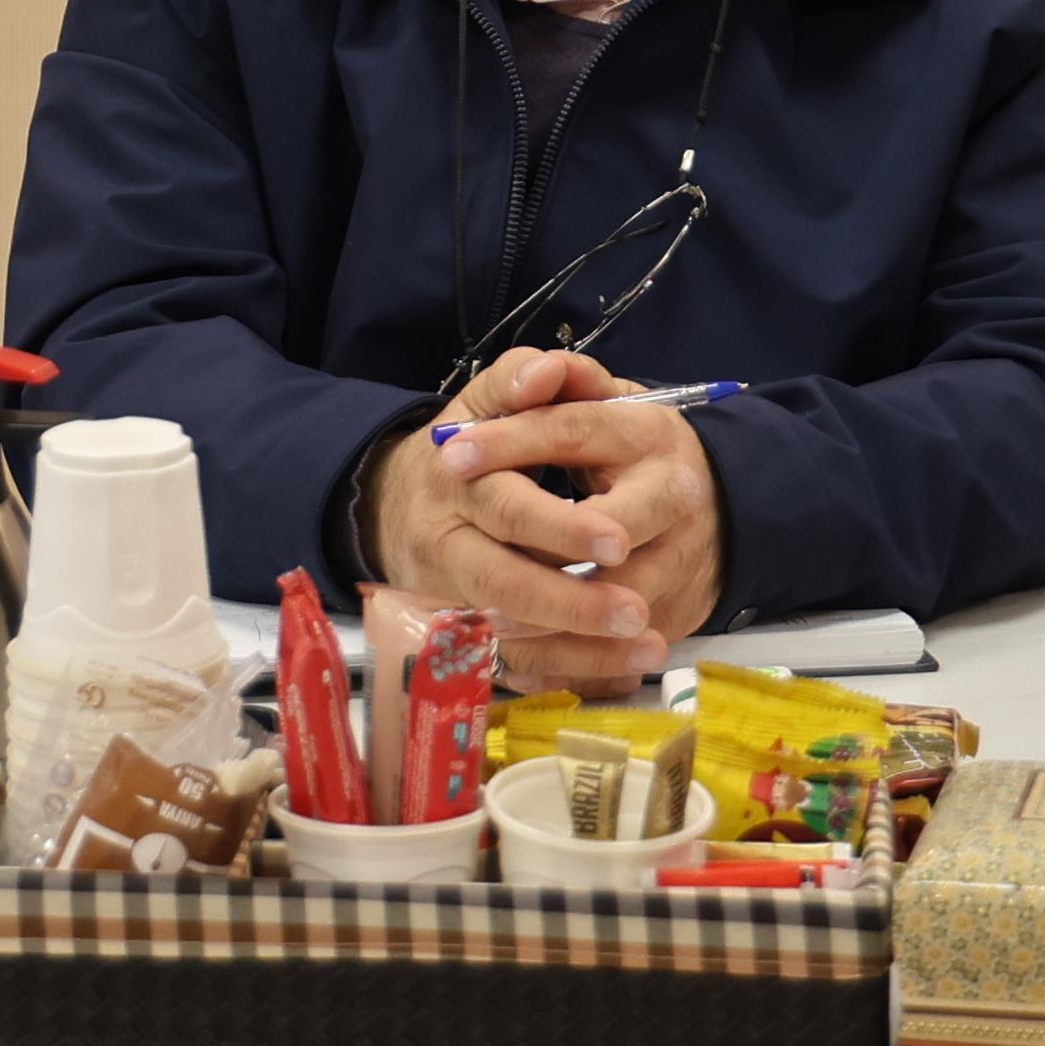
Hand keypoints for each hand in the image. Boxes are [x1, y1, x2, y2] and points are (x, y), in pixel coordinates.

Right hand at [367, 346, 726, 690]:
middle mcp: (447, 548)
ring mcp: (450, 600)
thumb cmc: (461, 450)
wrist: (397, 506)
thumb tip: (549, 370)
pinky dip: (564, 675)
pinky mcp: (462, 638)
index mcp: (453, 486)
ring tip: (647, 646)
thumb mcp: (480, 402)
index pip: (504, 508)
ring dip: (580, 651)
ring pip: (509, 639)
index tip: (619, 539)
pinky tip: (618, 672)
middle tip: (638, 610)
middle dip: (571, 602)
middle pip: (503, 584)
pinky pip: (511, 669)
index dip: (558, 527)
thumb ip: (517, 379)